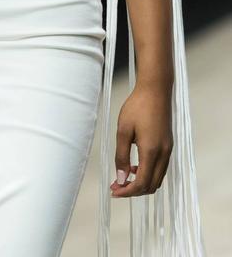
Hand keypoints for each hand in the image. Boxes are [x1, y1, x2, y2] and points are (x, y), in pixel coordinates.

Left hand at [110, 81, 172, 197]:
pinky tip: (135, 166)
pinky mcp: (168, 145)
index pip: (142, 183)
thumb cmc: (137, 106)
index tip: (113, 191)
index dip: (127, 191)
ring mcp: (168, 150)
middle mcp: (164, 154)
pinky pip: (160, 168)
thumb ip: (122, 156)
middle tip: (116, 186)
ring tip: (123, 177)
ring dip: (141, 182)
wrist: (155, 90)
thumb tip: (121, 178)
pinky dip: (148, 173)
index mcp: (152, 151)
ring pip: (157, 179)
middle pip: (151, 185)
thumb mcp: (123, 130)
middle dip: (134, 190)